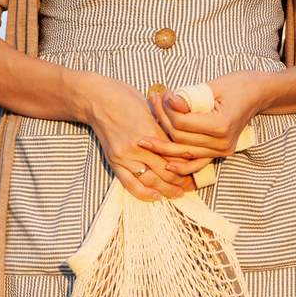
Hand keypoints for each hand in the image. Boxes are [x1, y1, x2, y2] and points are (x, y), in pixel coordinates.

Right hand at [83, 78, 197, 200]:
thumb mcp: (152, 109)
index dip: (189, 165)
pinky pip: (131, 184)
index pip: (177, 155)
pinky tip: (156, 196)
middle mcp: (140, 146)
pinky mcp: (115, 162)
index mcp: (153, 131)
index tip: (197, 169)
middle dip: (182, 180)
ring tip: (178, 193)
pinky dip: (145, 194)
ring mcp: (126, 156)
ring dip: (167, 189)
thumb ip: (164, 129)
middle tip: (192, 185)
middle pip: (167, 170)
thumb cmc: (126, 99)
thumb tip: (180, 145)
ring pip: (152, 180)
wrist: (98, 100)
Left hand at [137, 70, 268, 173]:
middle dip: (161, 123)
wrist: (257, 95)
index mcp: (221, 125)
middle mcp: (222, 143)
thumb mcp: (212, 86)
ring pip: (184, 152)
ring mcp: (221, 151)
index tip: (162, 95)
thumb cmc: (236, 85)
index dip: (167, 110)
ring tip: (145, 136)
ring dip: (164, 144)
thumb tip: (169, 101)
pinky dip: (181, 166)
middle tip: (152, 105)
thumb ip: (190, 97)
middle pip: (180, 139)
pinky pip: (196, 164)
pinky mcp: (219, 153)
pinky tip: (166, 164)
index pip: (182, 124)